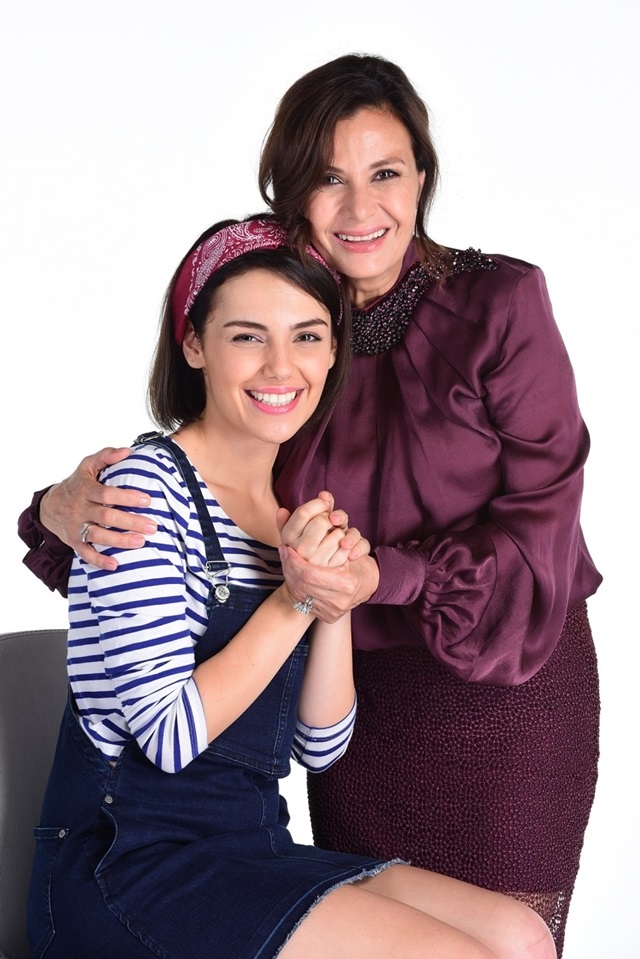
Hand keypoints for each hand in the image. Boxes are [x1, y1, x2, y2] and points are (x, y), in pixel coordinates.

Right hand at [39, 447, 156, 569]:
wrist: (50, 505)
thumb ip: (106, 456)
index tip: (148, 500)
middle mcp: (81, 510)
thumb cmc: (77, 483)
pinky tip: (115, 565)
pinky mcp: (74, 542)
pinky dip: (98, 560)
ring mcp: (77, 527)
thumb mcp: (87, 465)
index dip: (127, 497)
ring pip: (98, 536)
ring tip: (141, 542)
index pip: (107, 494)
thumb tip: (127, 451)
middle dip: (130, 522)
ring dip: (120, 541)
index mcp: (86, 490)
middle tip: (152, 526)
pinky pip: (85, 553)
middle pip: (106, 517)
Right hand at [276, 491, 367, 567]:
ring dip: (340, 531)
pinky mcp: (331, 571)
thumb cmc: (305, 546)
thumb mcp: (298, 530)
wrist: (308, 581)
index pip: (303, 512)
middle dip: (330, 518)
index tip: (325, 504)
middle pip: (322, 521)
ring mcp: (316, 562)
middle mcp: (299, 550)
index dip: (318, 503)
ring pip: (338, 534)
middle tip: (330, 522)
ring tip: (333, 537)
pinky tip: (341, 547)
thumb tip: (313, 498)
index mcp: (288, 537)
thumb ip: (303, 513)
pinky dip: (347, 544)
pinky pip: (346, 548)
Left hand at [279, 547, 379, 623]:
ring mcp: (333, 612)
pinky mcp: (328, 617)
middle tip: (283, 552)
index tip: (287, 548)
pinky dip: (295, 586)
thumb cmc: (358, 562)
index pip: (309, 574)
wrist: (369, 585)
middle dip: (288, 567)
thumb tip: (307, 529)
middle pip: (302, 585)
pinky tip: (292, 574)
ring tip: (286, 561)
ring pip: (299, 594)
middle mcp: (339, 601)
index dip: (294, 561)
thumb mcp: (349, 547)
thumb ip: (330, 540)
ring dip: (289, 576)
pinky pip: (304, 602)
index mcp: (346, 584)